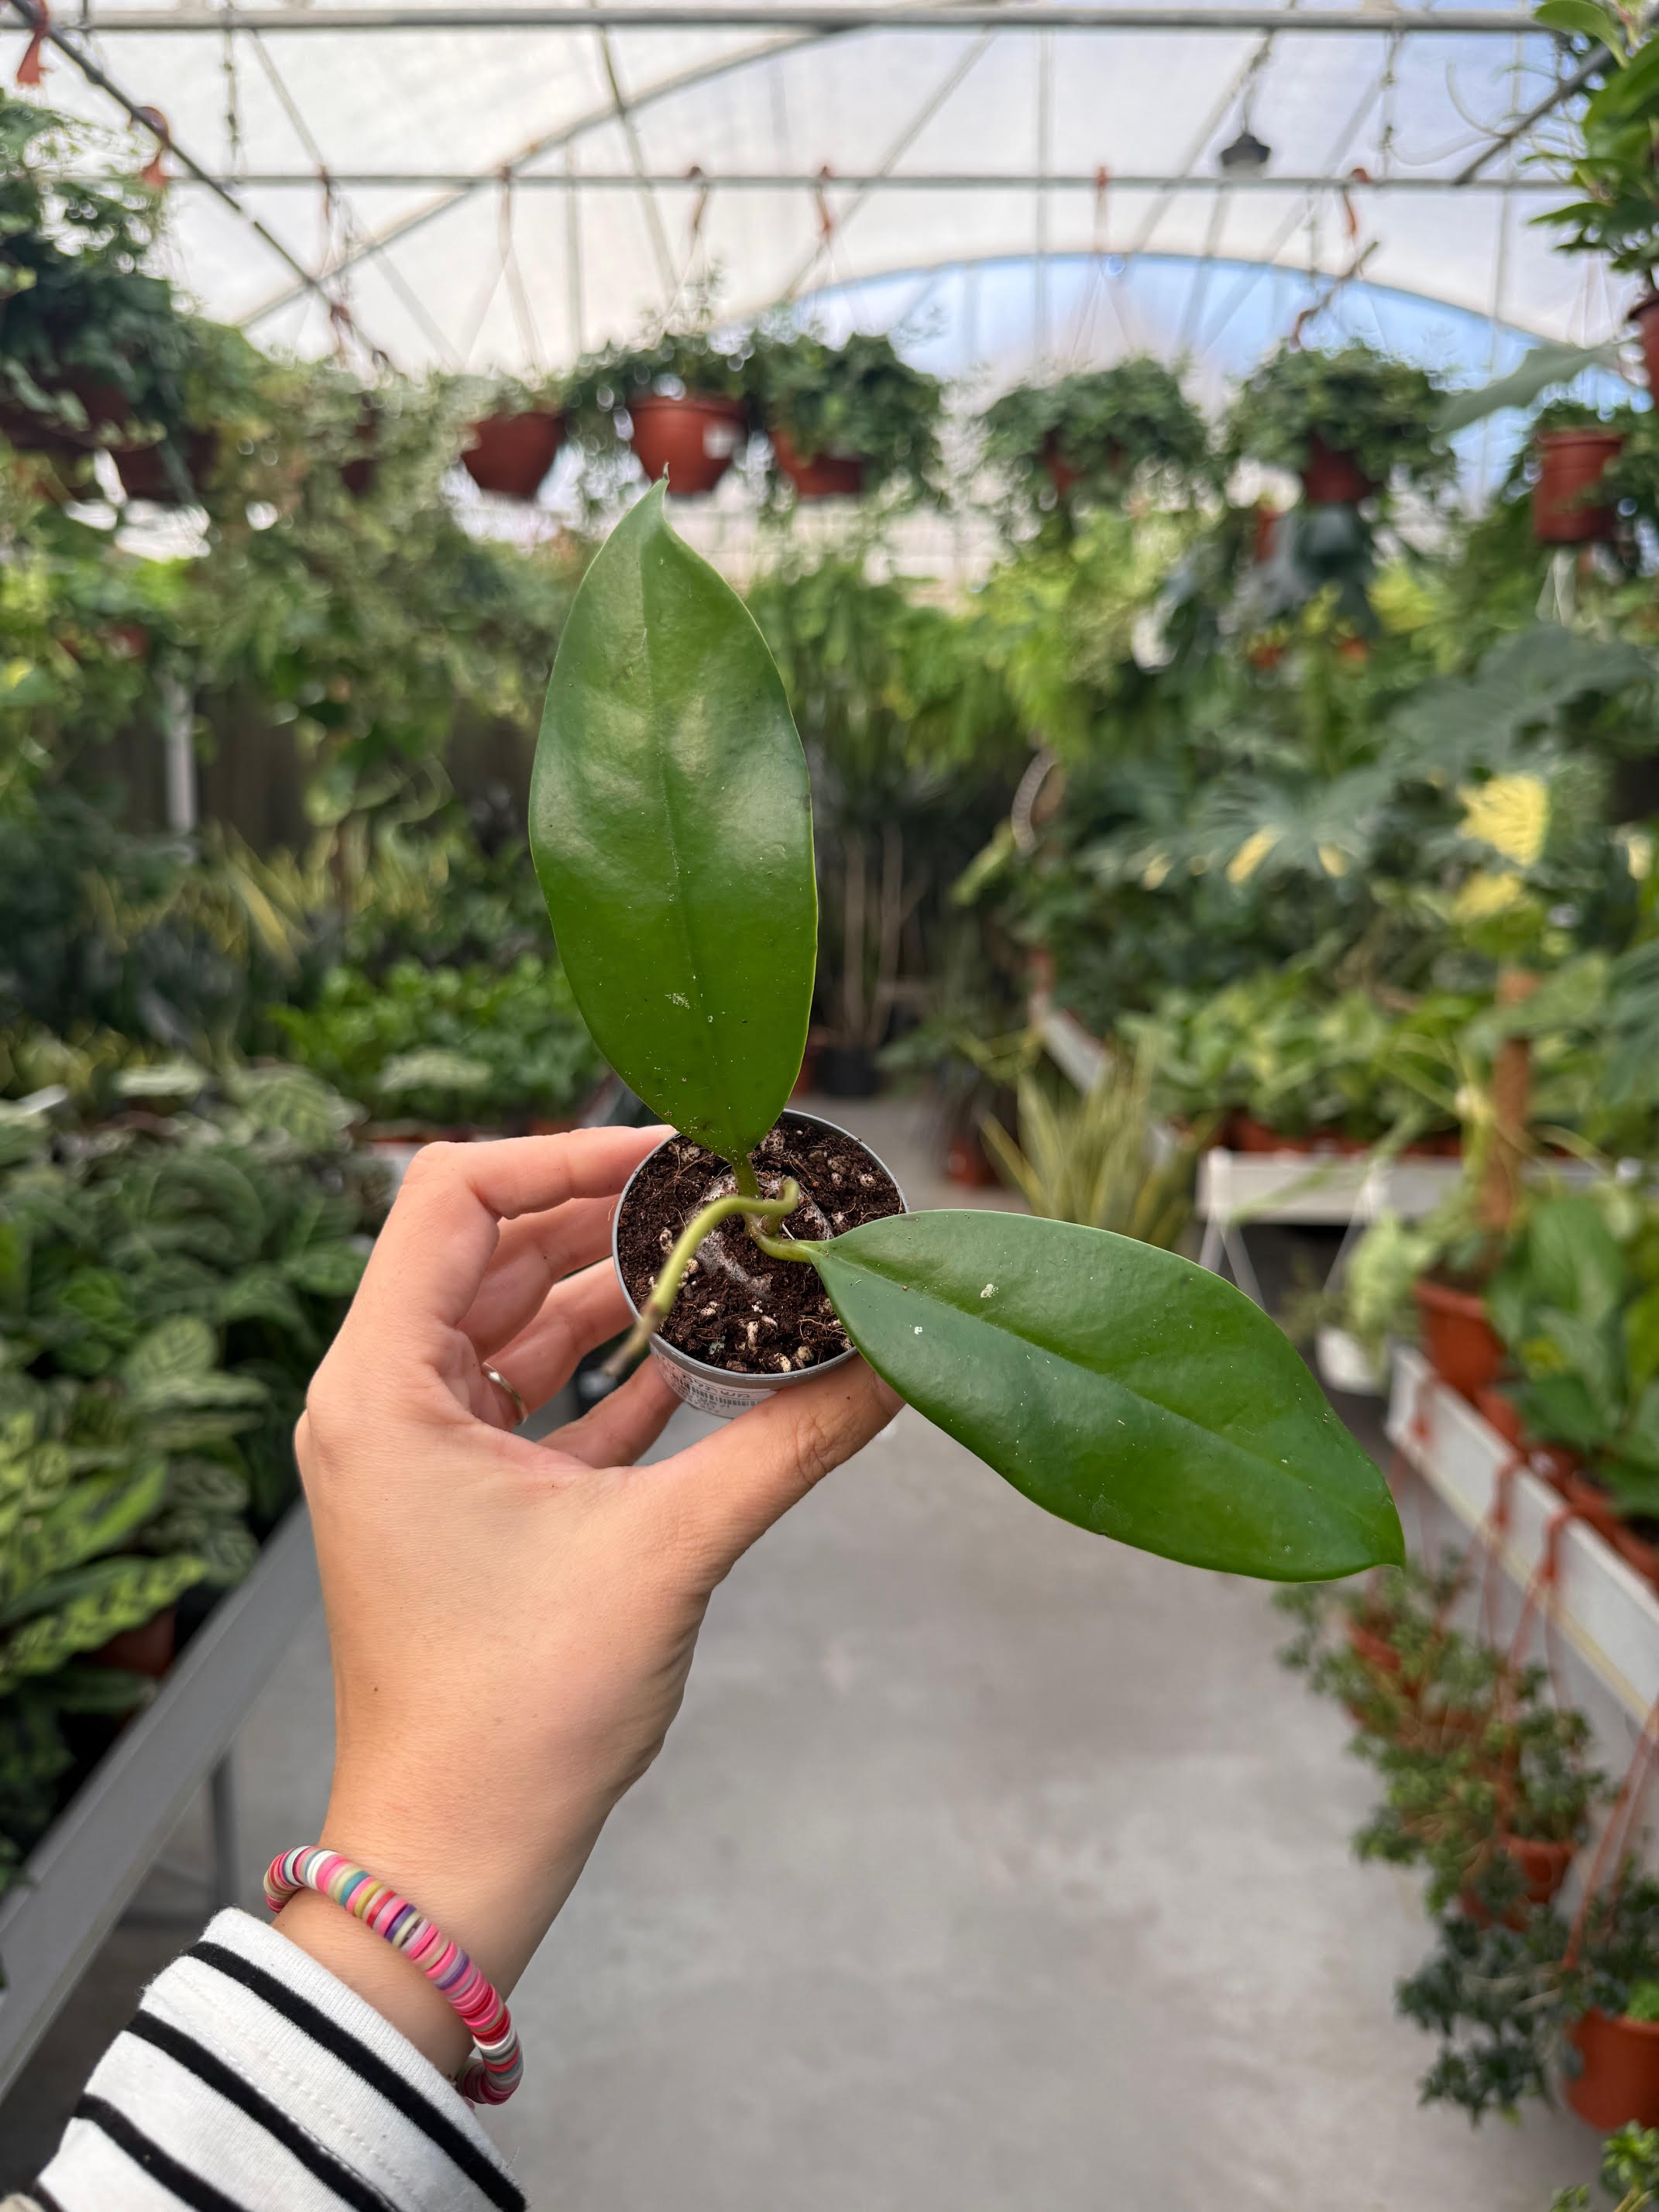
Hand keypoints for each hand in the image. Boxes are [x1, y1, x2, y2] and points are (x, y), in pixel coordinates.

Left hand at [277, 1129, 897, 2077]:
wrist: (456, 1862)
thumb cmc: (519, 1713)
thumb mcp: (668, 1551)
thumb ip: (787, 1442)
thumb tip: (892, 1360)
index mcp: (384, 1385)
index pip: (455, 1195)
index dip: (566, 1151)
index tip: (677, 1155)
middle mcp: (386, 1402)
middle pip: (498, 1251)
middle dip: (616, 1223)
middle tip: (731, 1205)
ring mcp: (423, 1455)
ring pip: (525, 1326)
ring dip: (625, 1299)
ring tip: (734, 1274)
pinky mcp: (467, 1505)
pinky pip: (542, 1402)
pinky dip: (617, 1376)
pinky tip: (705, 1363)